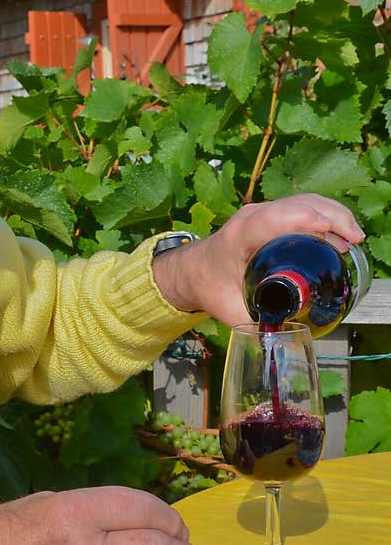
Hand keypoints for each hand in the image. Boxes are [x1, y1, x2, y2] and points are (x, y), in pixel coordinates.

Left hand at [153, 193, 364, 325]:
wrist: (191, 269)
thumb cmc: (208, 286)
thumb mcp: (228, 309)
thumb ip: (254, 326)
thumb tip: (283, 342)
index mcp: (239, 237)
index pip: (273, 219)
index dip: (304, 220)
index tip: (331, 234)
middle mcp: (251, 218)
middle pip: (297, 205)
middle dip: (332, 217)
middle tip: (354, 241)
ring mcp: (260, 212)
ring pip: (303, 202)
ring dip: (333, 214)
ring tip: (353, 240)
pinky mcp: (269, 214)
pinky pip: (301, 206)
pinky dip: (324, 214)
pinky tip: (339, 234)